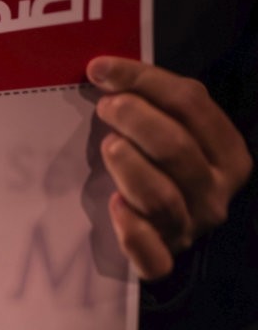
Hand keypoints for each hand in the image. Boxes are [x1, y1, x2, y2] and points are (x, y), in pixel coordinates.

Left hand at [86, 56, 252, 279]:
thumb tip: (102, 70)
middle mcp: (216, 193)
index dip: (144, 81)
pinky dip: (132, 232)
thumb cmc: (159, 170)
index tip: (101, 71)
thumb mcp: (169, 132)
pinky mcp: (165, 259)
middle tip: (106, 109)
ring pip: (160, 196)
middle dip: (136, 120)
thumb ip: (151, 102)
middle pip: (176, 148)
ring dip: (129, 166)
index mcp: (228, 154)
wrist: (161, 232)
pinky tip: (114, 205)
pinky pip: (152, 256)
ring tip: (108, 146)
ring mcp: (191, 228)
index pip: (192, 104)